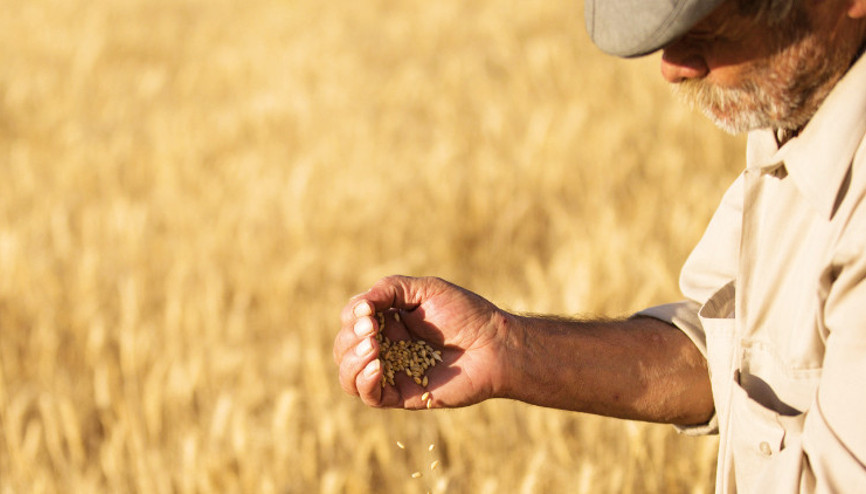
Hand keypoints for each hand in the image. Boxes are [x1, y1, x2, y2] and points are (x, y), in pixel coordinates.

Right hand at [333, 275, 512, 408]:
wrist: (493, 345)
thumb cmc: (465, 313)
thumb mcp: (425, 289)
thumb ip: (389, 289)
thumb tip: (358, 307)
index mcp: (388, 321)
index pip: (350, 320)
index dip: (352, 315)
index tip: (369, 310)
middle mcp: (385, 347)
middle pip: (343, 348)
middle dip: (350, 338)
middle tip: (371, 329)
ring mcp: (392, 372)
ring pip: (347, 375)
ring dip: (351, 360)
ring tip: (373, 347)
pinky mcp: (401, 395)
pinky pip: (369, 396)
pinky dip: (364, 381)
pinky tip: (377, 365)